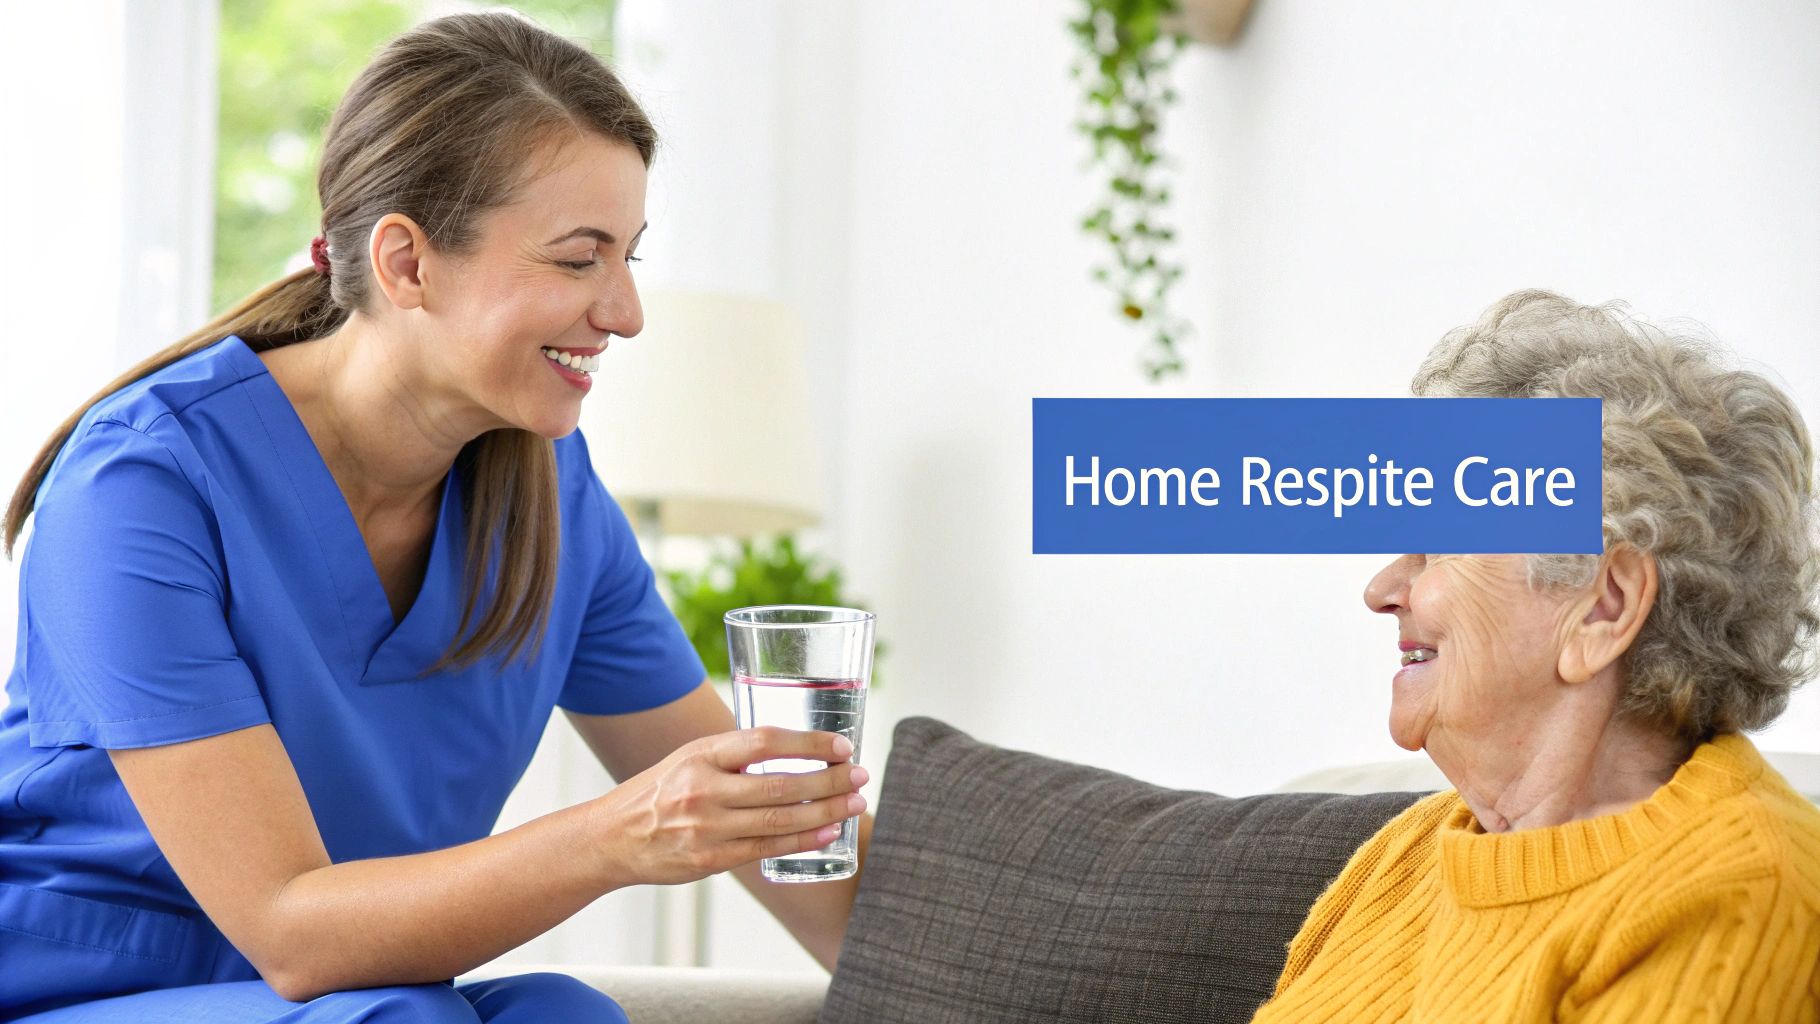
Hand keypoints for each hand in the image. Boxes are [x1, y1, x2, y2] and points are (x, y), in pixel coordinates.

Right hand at [590, 726, 868, 886]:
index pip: (764, 741)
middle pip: (781, 783)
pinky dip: (801, 839)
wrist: (612, 838)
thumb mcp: (689, 758)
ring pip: (779, 818)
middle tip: (859, 774)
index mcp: (701, 755)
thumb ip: (733, 755)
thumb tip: (792, 748)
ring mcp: (707, 827)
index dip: (808, 742)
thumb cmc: (658, 793)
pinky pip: (766, 848)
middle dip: (829, 779)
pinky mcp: (710, 859)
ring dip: (825, 811)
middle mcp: (704, 789)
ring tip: (854, 802)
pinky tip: (827, 832)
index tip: (841, 745)